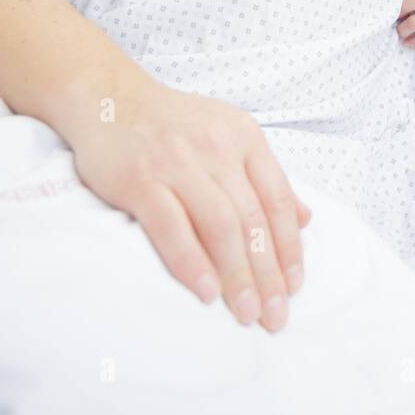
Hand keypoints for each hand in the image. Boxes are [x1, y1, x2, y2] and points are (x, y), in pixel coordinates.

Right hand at [67, 83, 311, 330]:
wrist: (110, 99)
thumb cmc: (174, 125)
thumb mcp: (230, 135)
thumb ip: (265, 177)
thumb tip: (305, 218)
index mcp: (244, 137)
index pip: (278, 200)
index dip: (289, 247)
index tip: (295, 286)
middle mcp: (216, 148)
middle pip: (253, 220)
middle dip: (268, 273)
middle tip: (275, 315)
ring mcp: (177, 163)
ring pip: (220, 227)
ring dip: (237, 275)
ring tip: (247, 313)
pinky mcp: (140, 180)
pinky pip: (172, 228)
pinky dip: (192, 262)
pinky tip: (206, 292)